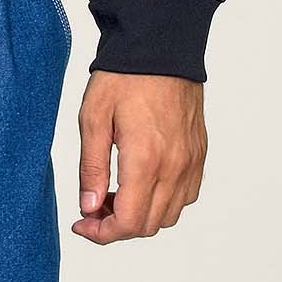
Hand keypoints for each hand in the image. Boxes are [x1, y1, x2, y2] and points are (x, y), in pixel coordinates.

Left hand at [73, 72, 206, 245]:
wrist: (161, 47)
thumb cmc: (124, 78)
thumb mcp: (93, 119)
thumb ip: (91, 169)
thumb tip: (88, 207)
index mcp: (145, 160)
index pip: (128, 222)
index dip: (101, 234)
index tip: (82, 224)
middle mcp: (174, 167)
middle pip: (148, 226)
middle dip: (117, 227)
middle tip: (94, 207)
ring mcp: (191, 161)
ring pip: (169, 216)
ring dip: (141, 216)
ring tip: (116, 194)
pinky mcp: (199, 153)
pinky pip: (186, 196)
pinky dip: (163, 202)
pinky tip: (142, 183)